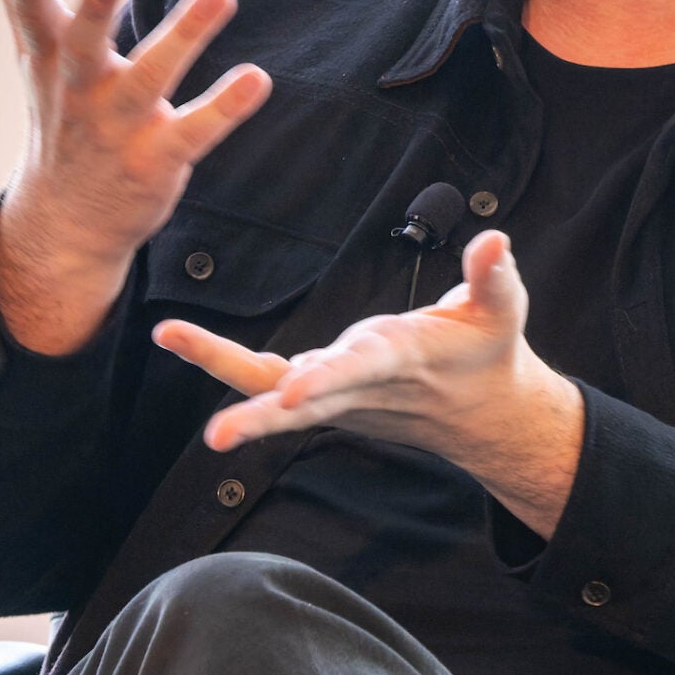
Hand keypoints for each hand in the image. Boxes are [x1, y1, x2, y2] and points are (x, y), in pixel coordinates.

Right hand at [0, 0, 272, 353]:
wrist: (65, 221)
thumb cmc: (58, 116)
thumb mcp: (34, 56)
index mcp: (51, 63)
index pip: (32, 19)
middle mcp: (82, 93)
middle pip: (83, 48)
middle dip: (92, 13)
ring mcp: (120, 128)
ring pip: (150, 80)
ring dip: (184, 36)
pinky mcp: (158, 160)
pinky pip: (194, 132)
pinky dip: (224, 108)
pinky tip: (256, 78)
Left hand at [152, 230, 584, 536]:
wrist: (484, 414)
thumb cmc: (489, 352)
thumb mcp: (504, 310)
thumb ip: (493, 275)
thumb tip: (494, 238)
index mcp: (404, 359)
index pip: (361, 370)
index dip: (328, 380)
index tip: (292, 395)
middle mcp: (363, 384)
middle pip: (301, 402)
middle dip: (257, 416)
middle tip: (216, 436)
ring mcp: (340, 395)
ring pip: (272, 391)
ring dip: (220, 368)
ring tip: (170, 336)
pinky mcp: (327, 393)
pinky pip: (269, 383)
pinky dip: (231, 367)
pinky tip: (187, 342)